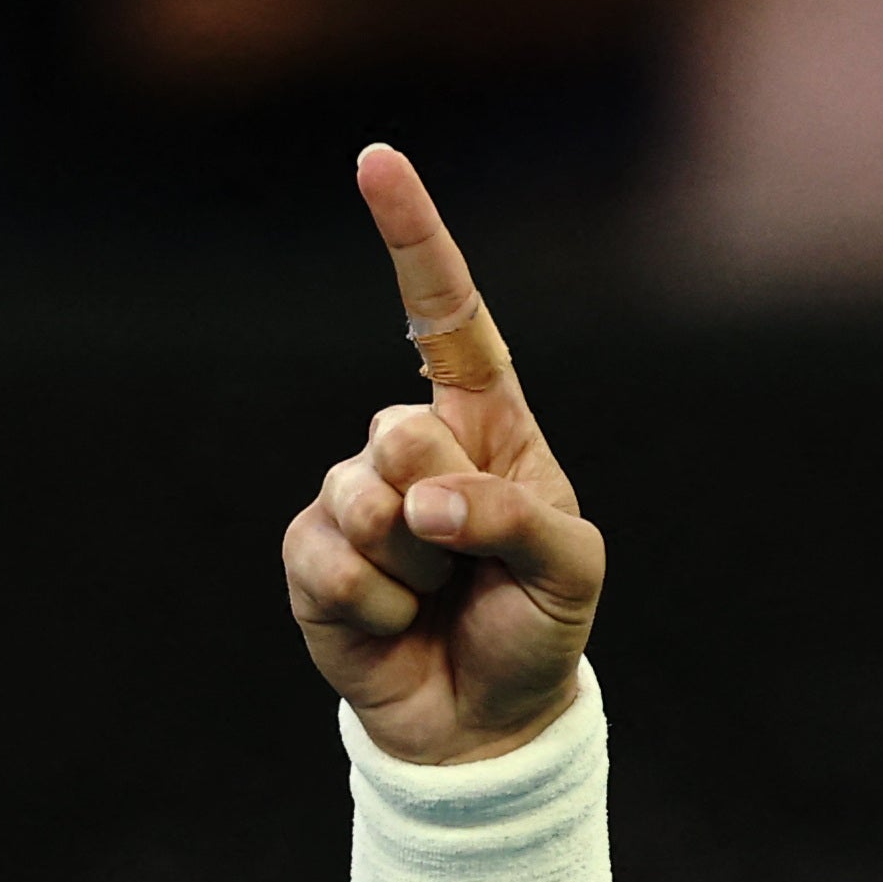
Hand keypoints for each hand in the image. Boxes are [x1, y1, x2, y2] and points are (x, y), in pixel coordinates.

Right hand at [281, 146, 606, 764]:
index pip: (446, 314)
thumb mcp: (570, 570)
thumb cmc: (538, 627)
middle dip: (444, 507)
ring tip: (438, 596)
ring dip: (413, 566)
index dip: (413, 237)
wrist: (484, 721)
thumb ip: (515, 519)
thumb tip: (423, 499)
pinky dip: (375, 605)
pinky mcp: (312, 554)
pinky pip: (329, 559)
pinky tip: (396, 624)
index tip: (377, 160)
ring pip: (364, 500)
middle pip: (400, 428)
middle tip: (469, 561)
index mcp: (486, 423)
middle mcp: (412, 445)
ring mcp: (355, 495)